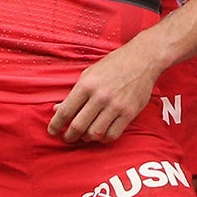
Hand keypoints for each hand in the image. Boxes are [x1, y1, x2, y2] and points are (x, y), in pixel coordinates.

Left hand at [49, 38, 163, 142]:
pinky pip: (112, 134)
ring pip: (94, 133)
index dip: (55, 125)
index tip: (53, 131)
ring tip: (84, 135)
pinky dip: (103, 138)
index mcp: (87, 85)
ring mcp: (116, 105)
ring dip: (86, 138)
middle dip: (68, 136)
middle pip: (77, 127)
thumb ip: (74, 92)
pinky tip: (101, 133)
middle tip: (67, 137)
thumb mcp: (90, 73)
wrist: (144, 58)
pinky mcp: (129, 112)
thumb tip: (57, 109)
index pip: (65, 112)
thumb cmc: (114, 64)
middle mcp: (100, 96)